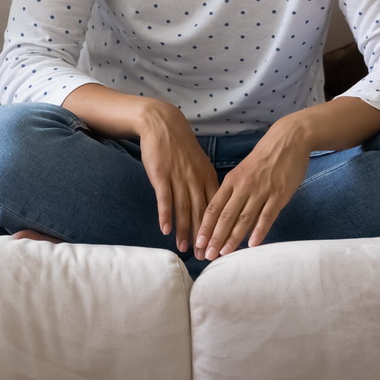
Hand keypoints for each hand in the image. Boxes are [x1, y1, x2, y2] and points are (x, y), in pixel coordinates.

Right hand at [135, 100, 218, 252]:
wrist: (162, 123)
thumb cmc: (180, 146)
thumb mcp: (199, 163)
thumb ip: (205, 183)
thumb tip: (212, 206)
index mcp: (208, 176)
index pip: (216, 208)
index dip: (217, 228)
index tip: (218, 245)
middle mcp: (195, 179)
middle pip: (201, 212)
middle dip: (203, 236)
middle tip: (203, 256)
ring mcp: (178, 177)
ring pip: (184, 209)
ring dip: (184, 231)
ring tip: (183, 249)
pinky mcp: (161, 175)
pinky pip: (165, 199)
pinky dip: (166, 215)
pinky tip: (166, 230)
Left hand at [195, 130, 309, 260]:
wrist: (287, 141)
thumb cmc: (263, 157)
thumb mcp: (242, 170)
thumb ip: (233, 191)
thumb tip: (223, 212)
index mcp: (232, 180)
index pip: (214, 207)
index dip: (205, 226)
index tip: (198, 242)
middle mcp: (243, 187)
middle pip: (226, 216)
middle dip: (215, 237)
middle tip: (206, 255)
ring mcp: (261, 191)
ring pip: (244, 219)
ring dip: (233, 238)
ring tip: (224, 253)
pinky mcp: (279, 195)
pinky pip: (267, 216)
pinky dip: (259, 231)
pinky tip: (252, 244)